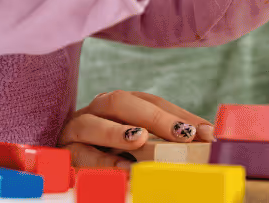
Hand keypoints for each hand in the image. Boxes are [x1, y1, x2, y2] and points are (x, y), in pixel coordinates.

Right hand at [58, 90, 213, 168]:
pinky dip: (101, 160)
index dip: (178, 115)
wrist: (60, 160)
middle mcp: (97, 109)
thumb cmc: (112, 151)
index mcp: (120, 103)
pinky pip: (79, 153)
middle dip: (154, 117)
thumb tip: (209, 137)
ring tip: (140, 140)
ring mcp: (77, 129)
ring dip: (117, 131)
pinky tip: (121, 167)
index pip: (151, 101)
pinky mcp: (64, 151)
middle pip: (121, 102)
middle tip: (182, 135)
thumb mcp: (142, 144)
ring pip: (92, 122)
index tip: (206, 134)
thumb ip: (168, 138)